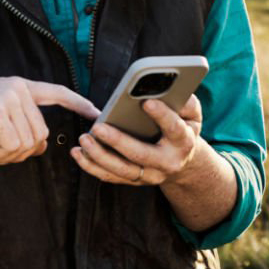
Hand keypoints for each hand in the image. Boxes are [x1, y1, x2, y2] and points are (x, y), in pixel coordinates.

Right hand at [0, 76, 100, 164]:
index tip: (96, 112)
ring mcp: (8, 98)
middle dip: (23, 153)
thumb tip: (42, 145)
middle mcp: (18, 88)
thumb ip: (18, 125)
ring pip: (28, 143)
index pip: (56, 92)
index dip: (78, 102)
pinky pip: (13, 145)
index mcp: (19, 86)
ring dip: (8, 156)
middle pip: (41, 134)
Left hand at [72, 95, 205, 186]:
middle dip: (118, 141)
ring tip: (84, 139)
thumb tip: (166, 87)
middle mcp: (167, 162)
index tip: (147, 102)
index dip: (162, 116)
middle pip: (141, 154)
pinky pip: (111, 176)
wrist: (182, 161)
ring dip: (100, 156)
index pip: (174, 129)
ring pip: (123, 170)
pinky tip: (77, 153)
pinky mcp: (135, 180)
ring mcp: (150, 175)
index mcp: (183, 142)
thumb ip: (184, 100)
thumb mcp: (191, 114)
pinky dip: (92, 166)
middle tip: (98, 127)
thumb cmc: (182, 127)